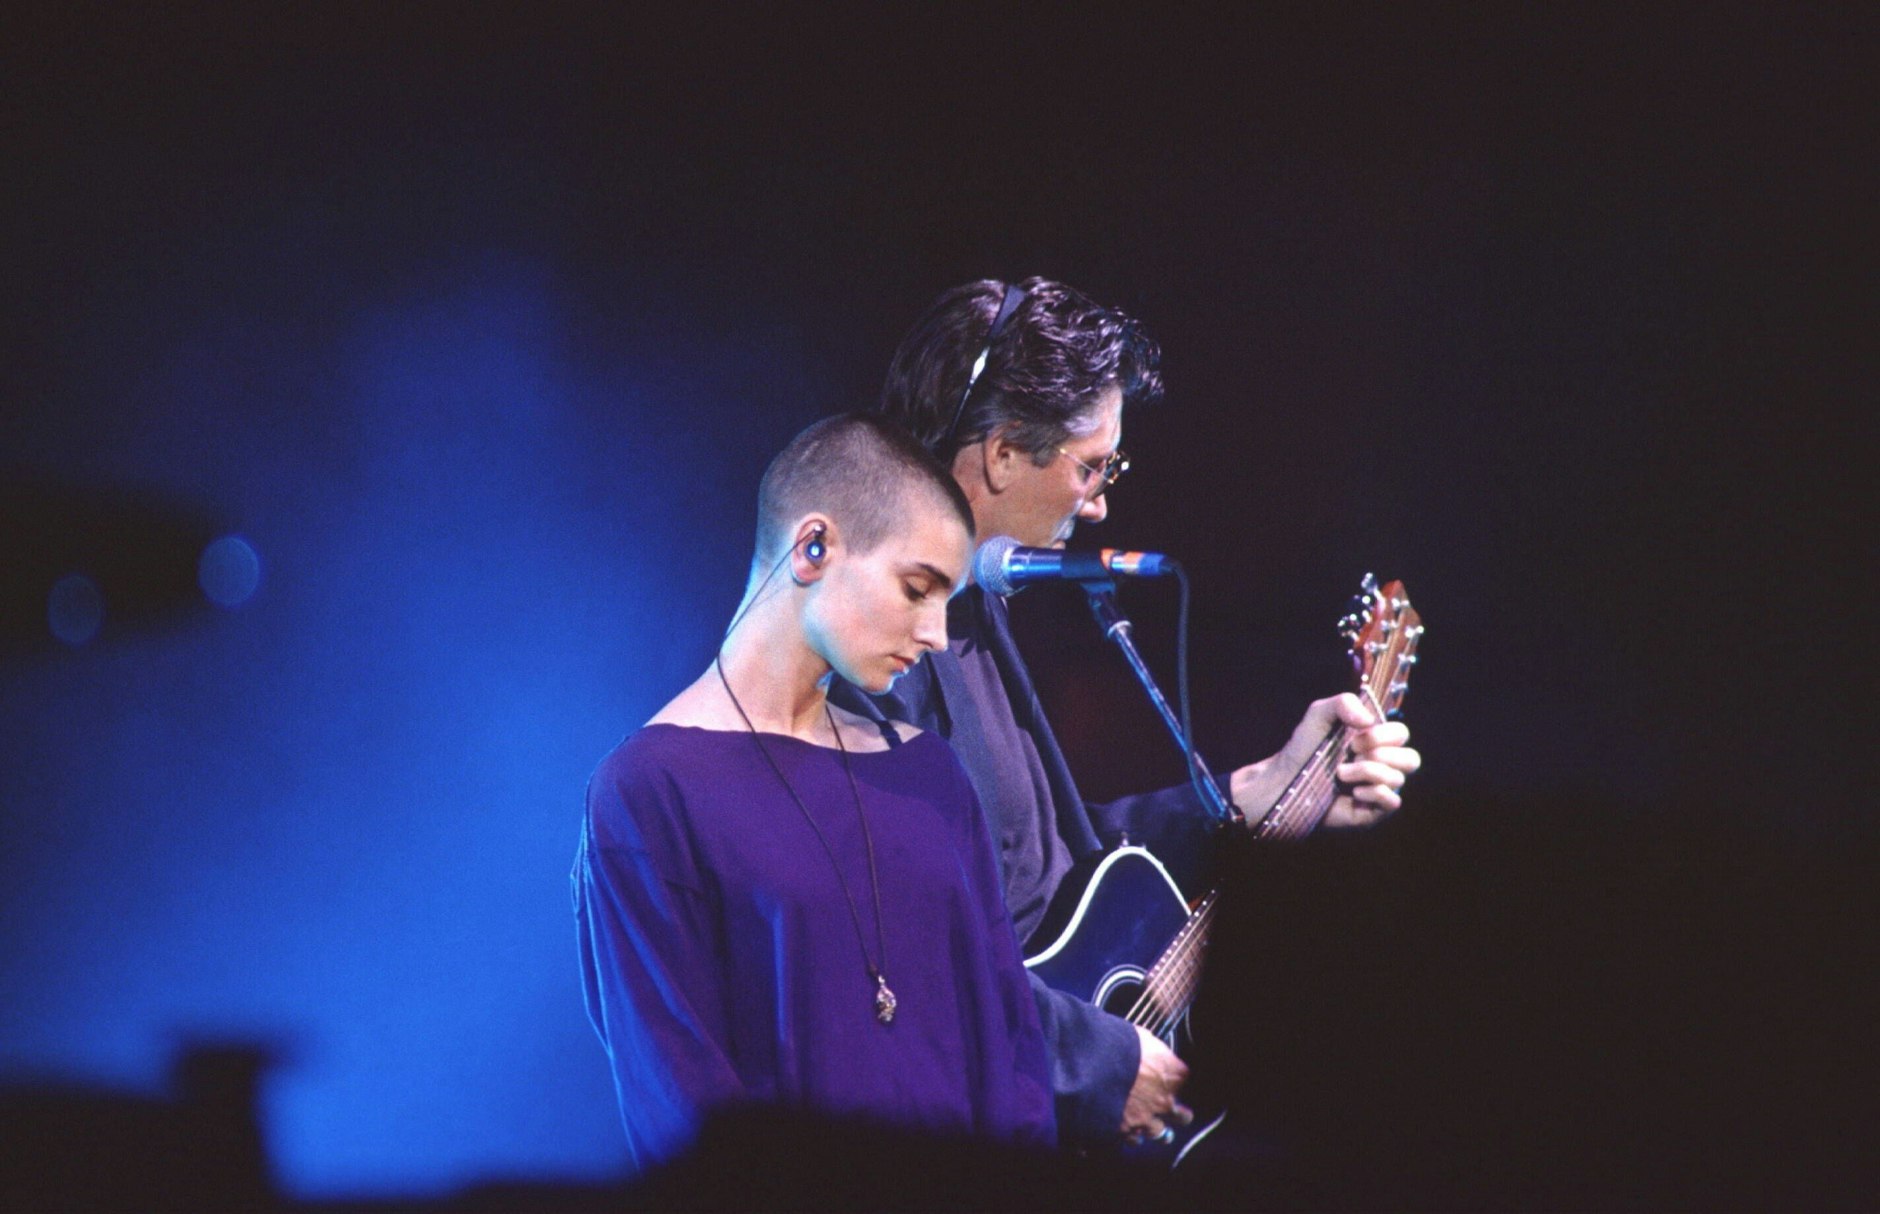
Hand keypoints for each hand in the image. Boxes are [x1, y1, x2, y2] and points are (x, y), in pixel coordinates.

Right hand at [1119, 1024, 1191, 1141]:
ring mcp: (1147, 1119)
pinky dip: (1131, 1134)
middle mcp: (1166, 1100)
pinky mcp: (1126, 1131)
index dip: (1173, 1078)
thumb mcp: (1141, 1037)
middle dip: (1177, 1114)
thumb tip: (1151, 1052)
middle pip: (1182, 1116)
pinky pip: (1134, 1139)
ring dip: (1154, 1127)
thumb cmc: (1117, 1044)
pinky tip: (1125, 1128)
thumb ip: (1152, 1050)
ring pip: (1159, 1133)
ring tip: (1145, 1122)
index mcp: (1173, 1073)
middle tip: (1170, 1110)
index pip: (1183, 1078)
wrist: (1092, 1065)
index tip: (1166, 1076)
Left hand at [1229, 693, 1420, 829]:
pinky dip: (1375, 793)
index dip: (1382, 735)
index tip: (1354, 738)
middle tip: (1351, 754)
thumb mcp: (1319, 714)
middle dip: (1380, 754)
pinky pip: (1393, 801)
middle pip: (1411, 758)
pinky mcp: (1372, 811)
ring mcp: (1378, 789)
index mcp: (1375, 742)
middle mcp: (1381, 765)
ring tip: (1341, 773)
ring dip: (1368, 771)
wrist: (1285, 782)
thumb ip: (1345, 703)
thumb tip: (1370, 721)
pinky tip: (1354, 792)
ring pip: (1399, 778)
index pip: (1401, 734)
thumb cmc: (1303, 748)